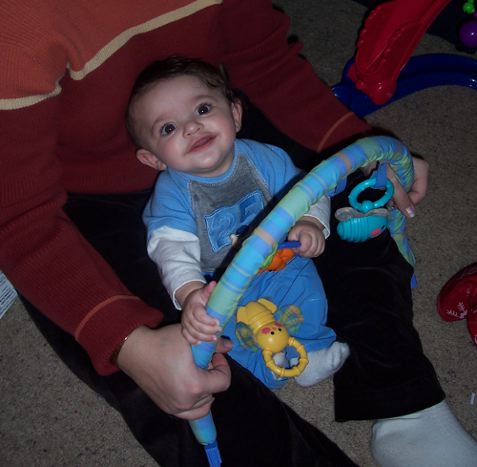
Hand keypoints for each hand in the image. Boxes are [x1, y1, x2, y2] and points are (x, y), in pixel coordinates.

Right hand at [116, 323, 231, 419]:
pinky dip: (194, 401)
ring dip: (205, 391)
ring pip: (203, 406)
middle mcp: (186, 402)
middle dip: (212, 377)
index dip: (223, 367)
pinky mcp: (166, 408)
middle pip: (213, 393)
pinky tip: (188, 384)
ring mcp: (175, 408)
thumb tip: (230, 345)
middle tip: (204, 362)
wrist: (135, 351)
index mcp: (194, 386)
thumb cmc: (163, 342)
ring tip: (196, 374)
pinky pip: (189, 412)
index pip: (223, 383)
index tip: (214, 356)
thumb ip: (215, 343)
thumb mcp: (191, 338)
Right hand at [181, 281, 221, 344]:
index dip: (208, 320)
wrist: (189, 300)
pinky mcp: (184, 328)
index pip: (199, 315)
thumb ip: (209, 290)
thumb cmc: (200, 298)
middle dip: (209, 330)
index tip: (218, 322)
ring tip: (214, 338)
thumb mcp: (204, 292)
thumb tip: (214, 283)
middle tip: (219, 330)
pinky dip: (192, 341)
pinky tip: (200, 343)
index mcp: (193, 306)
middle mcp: (187, 315)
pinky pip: (186, 336)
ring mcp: (185, 322)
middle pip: (196, 326)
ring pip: (192, 333)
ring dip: (204, 337)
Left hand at [288, 218, 325, 256]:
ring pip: (315, 253)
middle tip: (299, 251)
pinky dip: (313, 254)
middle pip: (311, 250)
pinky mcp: (323, 244)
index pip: (306, 244)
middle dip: (303, 253)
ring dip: (308, 254)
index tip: (296, 248)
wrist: (310, 225)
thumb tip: (294, 249)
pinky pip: (318, 253)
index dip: (300, 249)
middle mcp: (317, 235)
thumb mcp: (292, 233)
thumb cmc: (300, 230)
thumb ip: (291, 241)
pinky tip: (308, 250)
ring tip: (303, 250)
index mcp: (308, 231)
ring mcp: (321, 240)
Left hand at [363, 155, 428, 217]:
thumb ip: (402, 198)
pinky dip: (390, 190)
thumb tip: (411, 215)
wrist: (368, 151)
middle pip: (412, 192)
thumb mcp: (393, 182)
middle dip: (400, 199)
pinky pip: (397, 186)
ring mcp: (407, 171)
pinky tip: (383, 191)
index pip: (420, 193)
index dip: (408, 203)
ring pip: (403, 190)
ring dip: (394, 196)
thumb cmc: (382, 163)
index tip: (395, 207)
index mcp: (421, 169)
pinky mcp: (397, 172)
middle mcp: (417, 170)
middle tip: (388, 203)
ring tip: (384, 197)